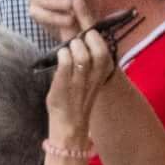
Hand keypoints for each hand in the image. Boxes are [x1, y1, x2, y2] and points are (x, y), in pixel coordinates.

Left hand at [46, 30, 117, 149]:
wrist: (69, 128)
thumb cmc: (77, 100)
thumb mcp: (89, 80)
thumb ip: (88, 61)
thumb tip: (78, 37)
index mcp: (101, 76)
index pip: (104, 51)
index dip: (95, 38)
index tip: (85, 36)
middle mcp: (94, 80)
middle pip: (98, 51)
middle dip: (86, 40)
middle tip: (76, 41)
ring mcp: (79, 84)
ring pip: (81, 56)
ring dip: (72, 47)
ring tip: (66, 50)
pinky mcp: (63, 87)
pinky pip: (65, 63)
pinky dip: (62, 55)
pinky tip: (59, 57)